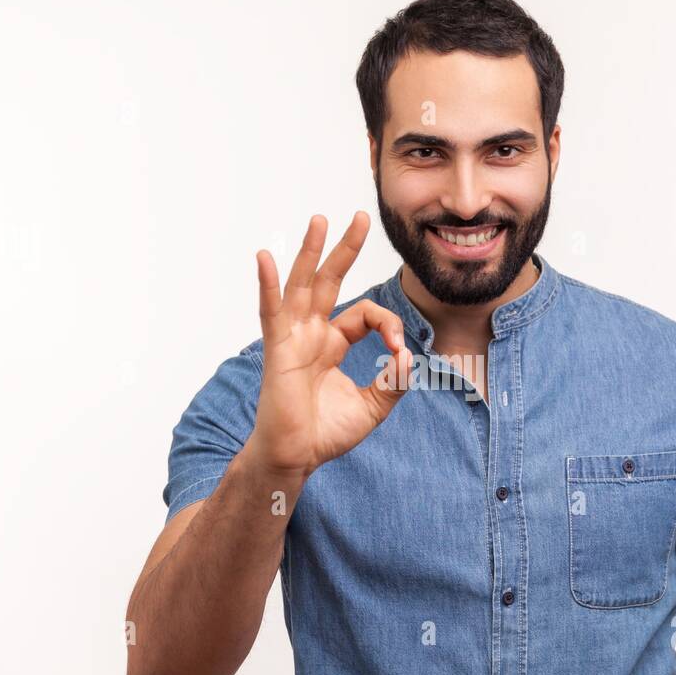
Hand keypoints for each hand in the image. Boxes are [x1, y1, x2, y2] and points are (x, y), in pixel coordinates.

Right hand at [242, 212, 413, 478]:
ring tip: (320, 220)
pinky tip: (265, 259)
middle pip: (330, 281)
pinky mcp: (277, 349)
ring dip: (311, 252)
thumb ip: (394, 381)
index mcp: (332, 344)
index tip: (400, 353)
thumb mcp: (374, 407)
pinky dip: (268, 285)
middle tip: (360, 217)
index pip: (365, 315)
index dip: (389, 326)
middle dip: (345, 249)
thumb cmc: (325, 434)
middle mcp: (311, 334)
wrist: (298, 457)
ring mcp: (292, 338)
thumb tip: (410, 357)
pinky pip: (271, 312)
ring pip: (303, 286)